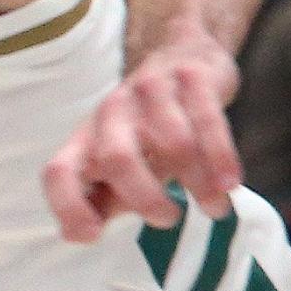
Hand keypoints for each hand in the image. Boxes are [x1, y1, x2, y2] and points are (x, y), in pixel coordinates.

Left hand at [42, 30, 241, 242]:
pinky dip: (221, 158)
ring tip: (215, 208)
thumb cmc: (147, 127)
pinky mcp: (190, 79)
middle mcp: (110, 114)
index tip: (92, 235)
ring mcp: (149, 93)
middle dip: (144, 197)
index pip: (59, 172)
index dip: (67, 206)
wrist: (182, 55)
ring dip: (196, 183)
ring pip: (171, 143)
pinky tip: (231, 184)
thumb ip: (103, 197)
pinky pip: (207, 122)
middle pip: (115, 158)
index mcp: (86, 139)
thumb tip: (77, 235)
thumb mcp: (120, 161)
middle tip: (168, 219)